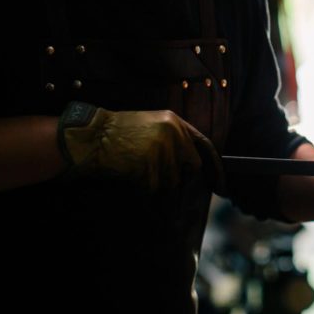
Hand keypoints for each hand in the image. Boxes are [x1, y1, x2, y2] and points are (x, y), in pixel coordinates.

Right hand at [57, 102, 222, 191]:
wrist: (93, 136)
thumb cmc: (118, 131)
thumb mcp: (152, 124)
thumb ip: (174, 139)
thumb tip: (190, 164)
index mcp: (175, 122)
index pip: (204, 146)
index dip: (215, 166)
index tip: (221, 184)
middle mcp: (173, 135)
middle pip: (191, 168)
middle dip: (181, 179)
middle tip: (164, 182)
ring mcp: (162, 152)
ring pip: (172, 182)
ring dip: (158, 185)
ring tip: (140, 172)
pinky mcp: (150, 169)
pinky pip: (154, 189)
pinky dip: (144, 190)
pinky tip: (133, 178)